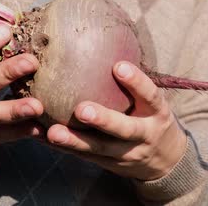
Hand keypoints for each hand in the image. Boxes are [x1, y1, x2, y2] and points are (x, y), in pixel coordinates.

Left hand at [46, 62, 186, 180]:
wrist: (165, 160)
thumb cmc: (152, 117)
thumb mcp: (153, 102)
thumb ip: (135, 84)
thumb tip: (106, 45)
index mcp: (157, 113)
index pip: (151, 96)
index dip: (137, 82)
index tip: (119, 66)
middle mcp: (144, 134)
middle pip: (125, 129)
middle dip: (104, 120)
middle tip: (82, 109)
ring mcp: (126, 152)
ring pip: (100, 148)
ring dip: (75, 141)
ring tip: (53, 132)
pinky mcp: (109, 163)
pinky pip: (84, 156)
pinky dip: (64, 147)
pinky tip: (42, 136)